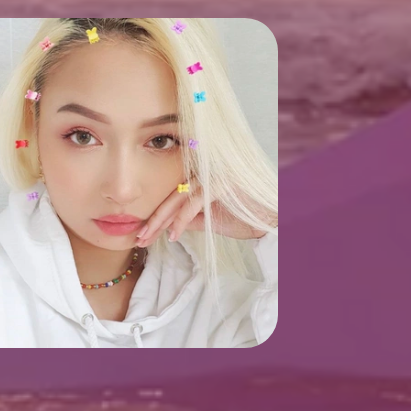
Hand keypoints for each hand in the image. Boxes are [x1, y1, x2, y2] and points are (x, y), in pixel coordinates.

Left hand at [134, 179, 272, 246]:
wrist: (271, 221)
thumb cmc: (245, 218)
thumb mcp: (209, 221)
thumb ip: (188, 219)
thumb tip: (166, 226)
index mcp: (204, 179)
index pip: (175, 196)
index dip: (158, 216)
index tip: (143, 234)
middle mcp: (208, 172)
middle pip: (173, 195)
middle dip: (154, 218)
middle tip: (139, 237)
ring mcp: (215, 175)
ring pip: (179, 197)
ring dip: (162, 219)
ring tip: (150, 237)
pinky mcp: (220, 182)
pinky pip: (194, 202)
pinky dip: (181, 219)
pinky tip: (173, 235)